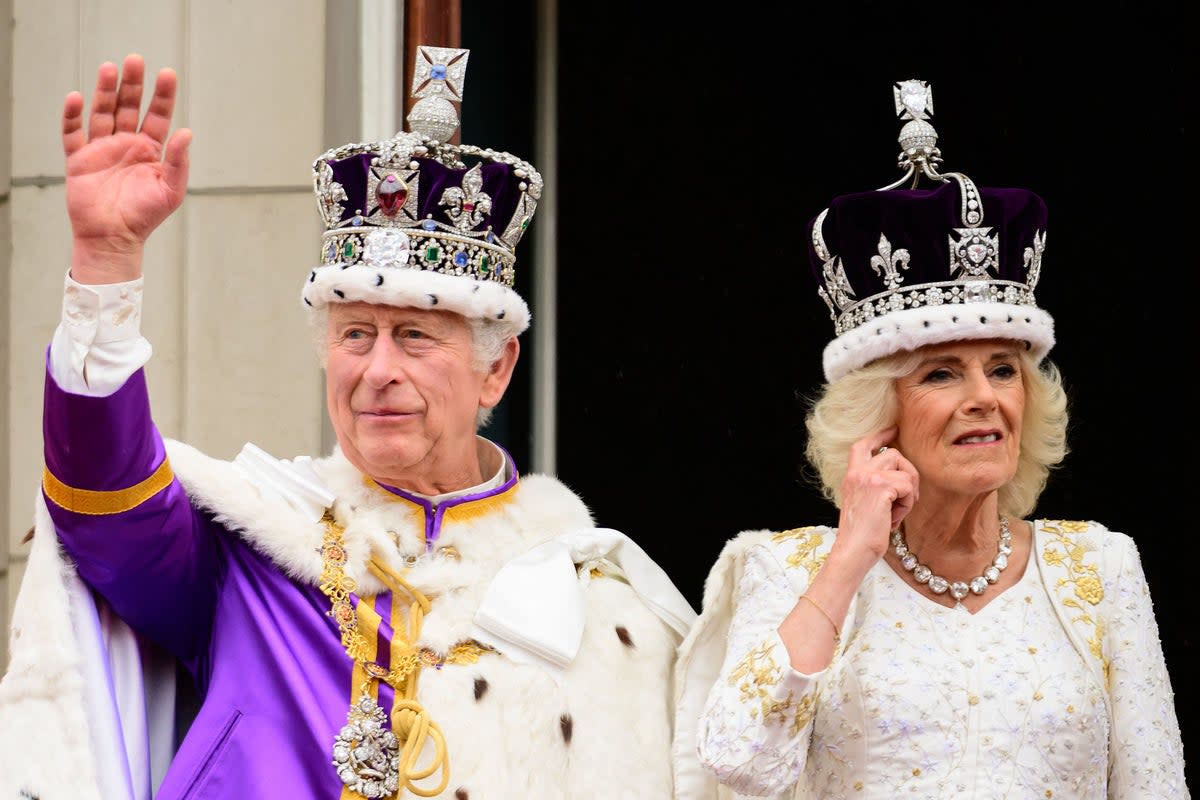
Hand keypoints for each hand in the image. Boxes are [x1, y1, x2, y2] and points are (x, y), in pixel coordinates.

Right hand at [62, 53, 190, 282]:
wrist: (114, 239)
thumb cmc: (146, 217)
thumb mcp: (170, 190)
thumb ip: (178, 161)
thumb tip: (187, 132)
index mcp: (150, 150)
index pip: (157, 115)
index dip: (162, 95)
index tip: (167, 73)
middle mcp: (126, 144)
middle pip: (128, 106)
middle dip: (132, 84)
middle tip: (135, 60)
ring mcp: (102, 149)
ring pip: (102, 113)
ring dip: (105, 91)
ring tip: (110, 68)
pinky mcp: (79, 159)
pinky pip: (73, 133)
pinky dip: (73, 116)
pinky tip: (77, 98)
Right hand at [834, 427, 918, 562]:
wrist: (853, 550)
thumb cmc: (861, 535)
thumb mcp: (864, 504)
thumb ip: (875, 486)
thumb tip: (900, 476)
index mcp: (851, 476)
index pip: (863, 445)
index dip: (879, 436)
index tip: (892, 430)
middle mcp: (858, 473)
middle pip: (893, 454)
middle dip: (908, 474)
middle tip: (906, 499)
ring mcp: (868, 478)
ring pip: (905, 470)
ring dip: (908, 493)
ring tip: (896, 512)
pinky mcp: (881, 487)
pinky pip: (908, 487)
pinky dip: (907, 505)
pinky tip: (894, 519)